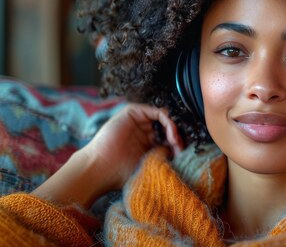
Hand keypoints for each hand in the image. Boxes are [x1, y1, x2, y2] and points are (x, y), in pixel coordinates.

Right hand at [33, 103, 182, 207]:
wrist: (101, 169)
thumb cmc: (121, 174)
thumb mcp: (149, 166)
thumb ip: (165, 157)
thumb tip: (182, 151)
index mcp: (149, 145)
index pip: (170, 139)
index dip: (180, 145)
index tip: (184, 155)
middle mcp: (144, 132)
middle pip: (169, 127)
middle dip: (179, 136)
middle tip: (182, 148)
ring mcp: (138, 122)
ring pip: (164, 119)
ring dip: (174, 128)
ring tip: (175, 141)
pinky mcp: (132, 113)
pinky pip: (156, 111)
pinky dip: (167, 120)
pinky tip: (170, 133)